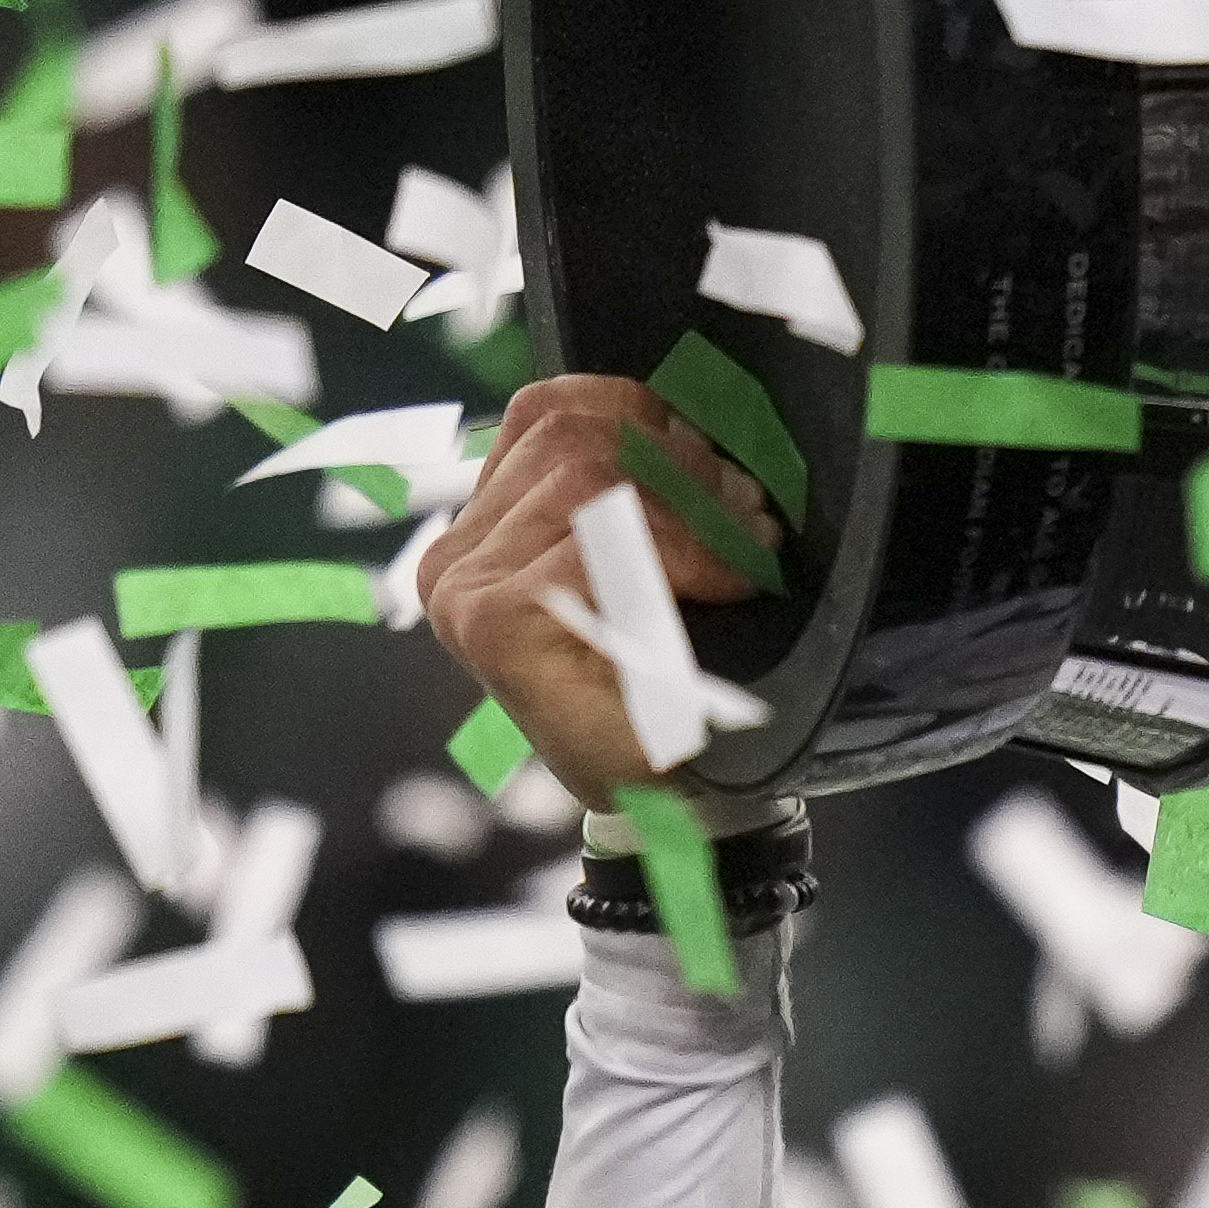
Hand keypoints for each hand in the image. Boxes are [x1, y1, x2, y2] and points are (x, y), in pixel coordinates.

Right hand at [407, 369, 774, 803]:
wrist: (673, 798)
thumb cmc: (665, 681)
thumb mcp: (648, 559)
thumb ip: (637, 484)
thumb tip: (689, 409)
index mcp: (484, 526)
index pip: (549, 410)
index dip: (645, 414)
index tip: (718, 460)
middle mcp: (456, 553)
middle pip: (569, 432)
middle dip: (679, 461)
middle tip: (752, 513)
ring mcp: (465, 588)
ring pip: (585, 476)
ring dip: (689, 509)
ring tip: (744, 552)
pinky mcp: (494, 621)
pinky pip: (597, 538)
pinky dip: (679, 553)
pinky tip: (719, 586)